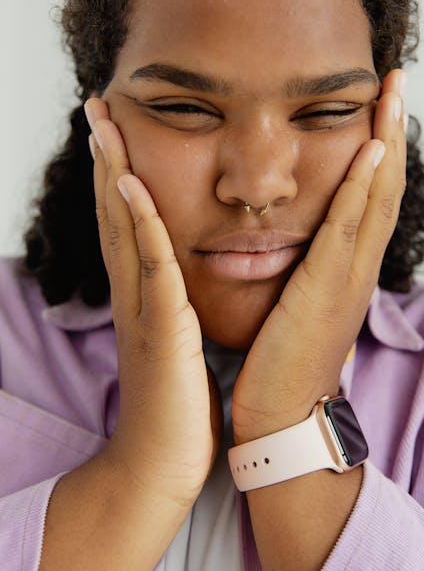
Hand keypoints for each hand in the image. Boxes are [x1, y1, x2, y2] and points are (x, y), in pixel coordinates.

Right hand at [85, 99, 221, 508]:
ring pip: (126, 227)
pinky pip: (152, 266)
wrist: (161, 464)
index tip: (119, 132)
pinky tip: (132, 186)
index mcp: (145, 295)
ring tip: (103, 124)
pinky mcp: (162, 327)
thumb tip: (179, 286)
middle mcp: (135, 292)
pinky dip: (141, 224)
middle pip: (115, 213)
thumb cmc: (175, 406)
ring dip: (113, 173)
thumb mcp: (174, 344)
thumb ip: (171, 310)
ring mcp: (144, 306)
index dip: (120, 175)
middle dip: (106, 158)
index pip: (130, 224)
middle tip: (97, 107)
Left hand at [231, 69, 406, 442]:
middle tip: (396, 79)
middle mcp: (358, 265)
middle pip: (384, 185)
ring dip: (385, 141)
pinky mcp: (328, 288)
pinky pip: (349, 227)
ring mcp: (349, 276)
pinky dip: (363, 186)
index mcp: (347, 267)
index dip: (378, 147)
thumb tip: (293, 244)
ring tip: (392, 93)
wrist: (282, 414)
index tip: (378, 104)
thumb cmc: (280, 360)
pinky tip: (369, 149)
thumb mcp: (295, 303)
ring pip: (376, 196)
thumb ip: (301, 271)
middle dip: (391, 129)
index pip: (370, 195)